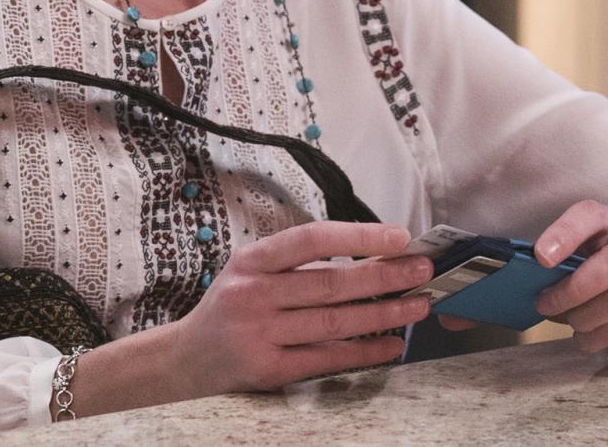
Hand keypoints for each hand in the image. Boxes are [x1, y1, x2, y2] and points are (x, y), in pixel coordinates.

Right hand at [166, 221, 435, 393]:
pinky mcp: (268, 370)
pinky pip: (326, 359)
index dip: (359, 236)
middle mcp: (254, 294)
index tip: (400, 237)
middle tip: (423, 271)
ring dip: (384, 314)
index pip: (312, 239)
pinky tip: (392, 345)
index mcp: (253, 260)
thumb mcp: (251, 269)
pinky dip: (364, 352)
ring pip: (334, 322)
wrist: (185, 358)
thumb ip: (298, 261)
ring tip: (418, 305)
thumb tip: (370, 253)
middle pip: (331, 283)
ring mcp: (259, 335)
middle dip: (385, 277)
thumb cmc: (231, 305)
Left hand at [530, 200, 607, 352]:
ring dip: (584, 317)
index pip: (591, 215)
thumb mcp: (579, 250)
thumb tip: (529, 284)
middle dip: (574, 290)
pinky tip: (583, 336)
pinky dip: (595, 338)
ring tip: (569, 321)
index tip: (541, 257)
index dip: (565, 234)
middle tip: (545, 304)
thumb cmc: (596, 264)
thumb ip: (558, 260)